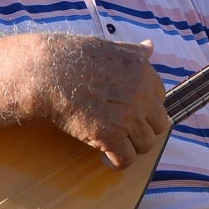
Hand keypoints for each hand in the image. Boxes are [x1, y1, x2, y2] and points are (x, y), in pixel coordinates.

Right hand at [31, 34, 170, 168]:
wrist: (47, 73)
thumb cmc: (74, 57)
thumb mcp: (110, 47)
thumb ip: (134, 51)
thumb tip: (150, 46)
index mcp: (144, 73)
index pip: (160, 99)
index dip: (146, 108)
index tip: (132, 113)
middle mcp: (142, 95)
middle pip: (158, 124)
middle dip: (143, 130)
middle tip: (125, 132)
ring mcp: (128, 116)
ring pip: (145, 144)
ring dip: (131, 147)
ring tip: (115, 145)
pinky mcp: (110, 135)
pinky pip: (126, 159)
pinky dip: (117, 163)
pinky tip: (106, 158)